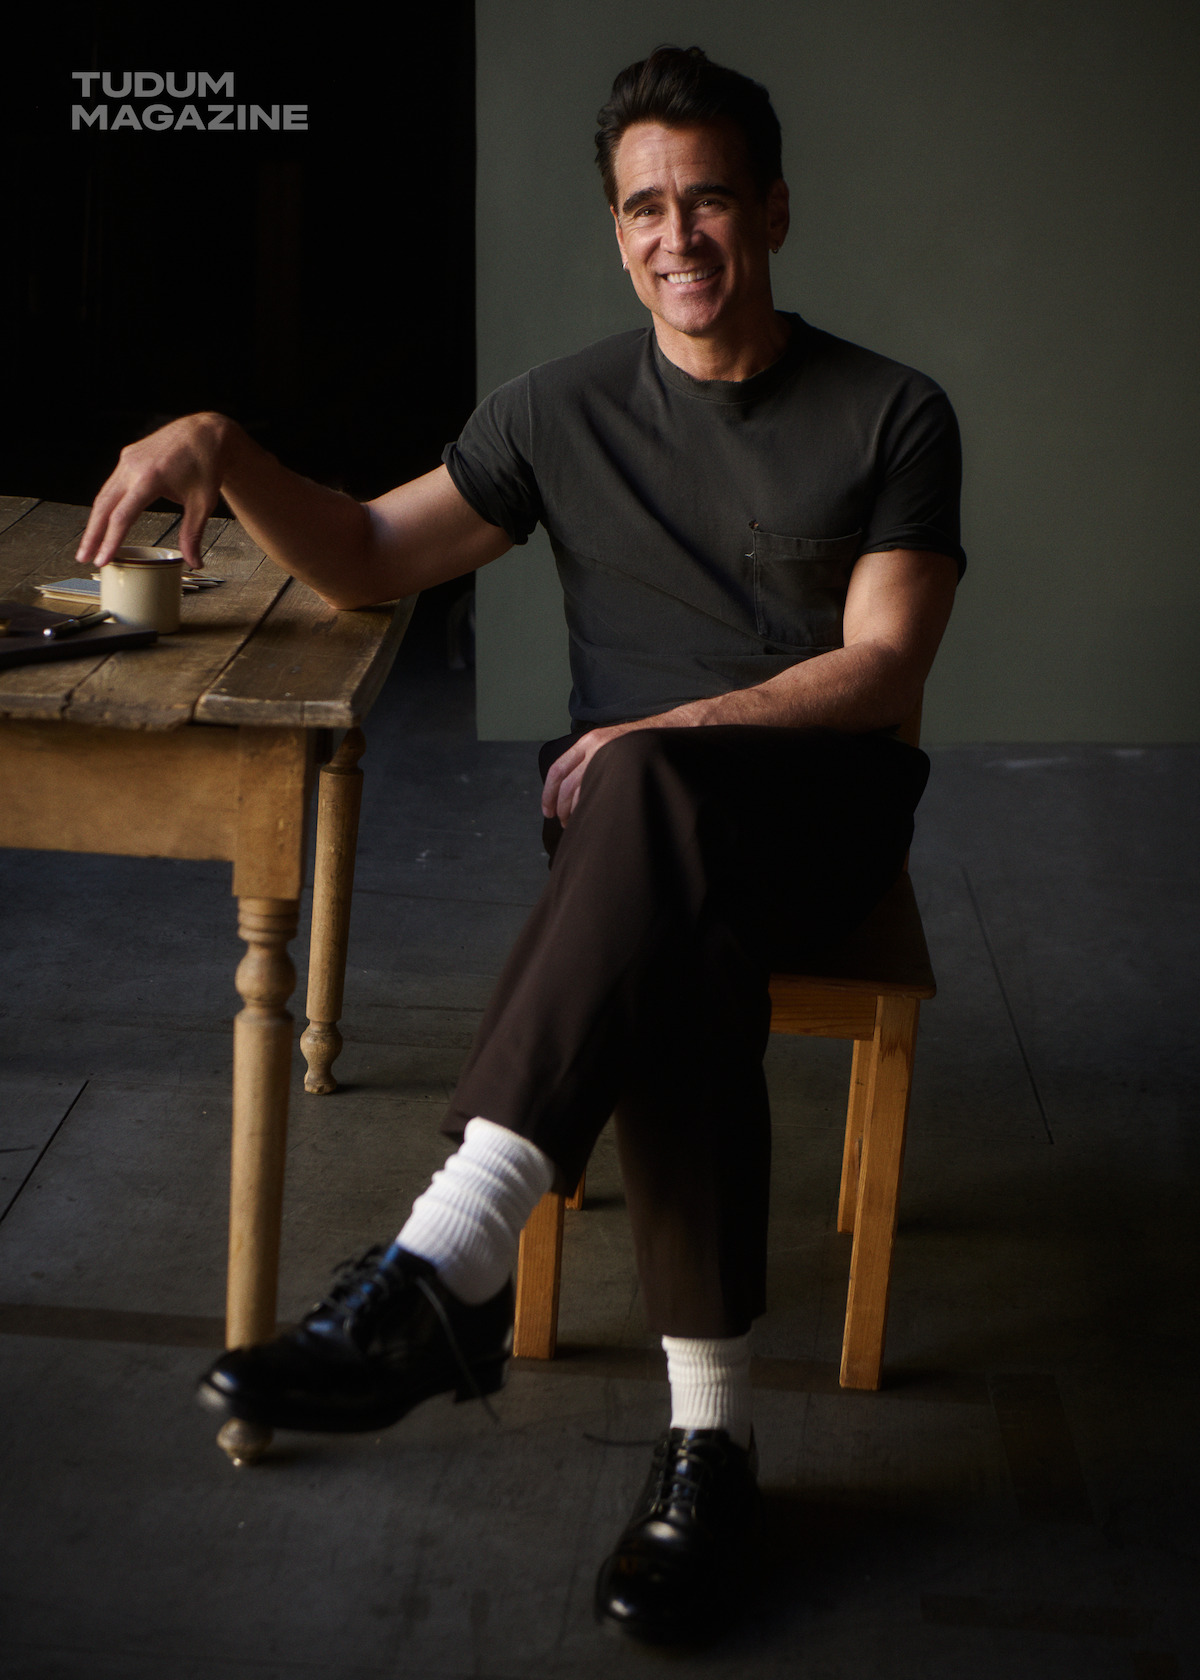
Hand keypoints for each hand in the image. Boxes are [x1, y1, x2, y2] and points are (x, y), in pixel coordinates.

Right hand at [75, 412, 231, 570]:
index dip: (110, 541)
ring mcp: (128, 460)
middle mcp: (133, 467)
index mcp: (150, 478)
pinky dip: (106, 505)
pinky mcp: (128, 457)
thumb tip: (194, 564)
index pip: (122, 516)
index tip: (102, 560)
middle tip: (83, 558)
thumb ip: (193, 534)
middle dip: (92, 535)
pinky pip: (112, 485)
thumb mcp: (203, 503)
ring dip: (95, 521)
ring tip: (89, 545)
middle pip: (104, 507)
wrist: (205, 432)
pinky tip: (103, 521)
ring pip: (104, 495)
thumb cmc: (206, 466)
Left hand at [541, 721, 641, 825]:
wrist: (663, 738)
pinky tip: (592, 816)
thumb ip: (590, 760)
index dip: (548, 794)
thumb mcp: (608, 745)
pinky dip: (590, 808)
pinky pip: (599, 794)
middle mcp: (595, 747)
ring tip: (577, 823)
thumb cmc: (636, 747)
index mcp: (588, 741)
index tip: (548, 811)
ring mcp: (610, 758)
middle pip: (566, 785)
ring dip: (574, 811)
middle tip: (563, 822)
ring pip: (580, 792)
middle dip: (561, 808)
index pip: (558, 769)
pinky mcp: (624, 769)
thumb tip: (570, 792)